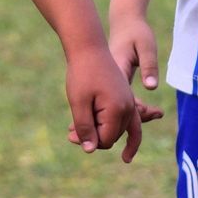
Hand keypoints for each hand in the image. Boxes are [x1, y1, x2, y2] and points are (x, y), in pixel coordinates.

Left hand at [63, 45, 145, 162]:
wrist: (89, 46)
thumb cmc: (82, 73)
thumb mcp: (78, 102)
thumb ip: (85, 128)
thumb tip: (90, 150)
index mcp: (118, 110)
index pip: (105, 140)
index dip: (88, 141)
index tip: (70, 133)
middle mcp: (128, 108)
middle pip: (112, 136)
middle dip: (93, 136)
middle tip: (68, 133)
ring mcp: (129, 102)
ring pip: (117, 129)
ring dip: (99, 131)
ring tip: (73, 133)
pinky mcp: (125, 97)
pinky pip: (127, 120)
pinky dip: (117, 130)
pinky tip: (117, 143)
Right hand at [110, 14, 165, 123]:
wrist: (124, 22)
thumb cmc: (136, 31)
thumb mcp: (146, 45)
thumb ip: (149, 66)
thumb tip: (152, 87)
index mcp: (117, 71)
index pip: (123, 100)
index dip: (137, 112)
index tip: (153, 112)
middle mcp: (111, 80)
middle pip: (119, 108)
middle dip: (138, 117)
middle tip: (158, 113)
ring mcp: (112, 82)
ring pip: (121, 106)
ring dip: (138, 114)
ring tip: (158, 113)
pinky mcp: (116, 82)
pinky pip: (123, 100)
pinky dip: (136, 107)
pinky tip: (150, 109)